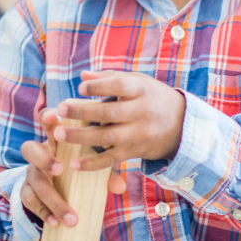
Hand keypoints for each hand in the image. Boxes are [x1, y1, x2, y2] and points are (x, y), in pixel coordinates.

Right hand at [20, 108, 126, 228]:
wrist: (57, 186)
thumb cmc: (77, 168)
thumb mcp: (91, 166)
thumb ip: (104, 172)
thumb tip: (120, 187)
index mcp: (55, 140)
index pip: (47, 123)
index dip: (47, 118)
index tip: (52, 116)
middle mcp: (39, 153)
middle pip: (30, 150)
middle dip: (44, 159)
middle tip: (60, 168)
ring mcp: (31, 173)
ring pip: (34, 182)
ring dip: (52, 199)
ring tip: (69, 216)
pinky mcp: (26, 190)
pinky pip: (29, 200)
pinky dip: (43, 212)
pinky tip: (54, 223)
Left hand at [52, 70, 184, 172]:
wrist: (181, 125)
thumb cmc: (152, 97)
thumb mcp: (138, 82)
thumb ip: (110, 78)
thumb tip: (83, 76)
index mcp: (142, 90)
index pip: (119, 85)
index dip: (100, 86)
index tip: (80, 88)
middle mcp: (142, 112)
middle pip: (110, 112)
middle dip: (83, 111)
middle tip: (60, 109)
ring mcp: (139, 134)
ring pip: (108, 137)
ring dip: (81, 137)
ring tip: (58, 134)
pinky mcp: (135, 152)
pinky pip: (112, 159)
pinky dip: (92, 163)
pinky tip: (74, 163)